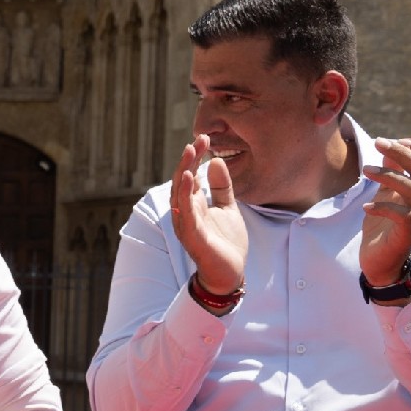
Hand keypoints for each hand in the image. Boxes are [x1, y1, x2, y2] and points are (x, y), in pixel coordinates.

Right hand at [169, 137, 247, 295]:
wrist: (230, 272)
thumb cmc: (226, 242)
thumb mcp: (228, 207)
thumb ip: (222, 186)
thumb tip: (216, 160)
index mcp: (194, 204)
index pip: (191, 175)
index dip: (196, 157)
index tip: (205, 138)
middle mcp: (186, 211)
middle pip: (182, 180)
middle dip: (189, 159)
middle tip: (198, 139)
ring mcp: (187, 223)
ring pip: (180, 193)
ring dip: (183, 171)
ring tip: (190, 152)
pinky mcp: (192, 234)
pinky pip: (186, 211)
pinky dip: (185, 194)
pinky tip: (188, 177)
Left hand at [360, 138, 410, 288]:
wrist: (378, 261)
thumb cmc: (383, 225)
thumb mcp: (385, 194)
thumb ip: (391, 173)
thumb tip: (390, 147)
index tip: (399, 140)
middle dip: (403, 153)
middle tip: (378, 142)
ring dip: (389, 176)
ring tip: (366, 170)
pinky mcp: (407, 234)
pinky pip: (403, 216)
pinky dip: (384, 207)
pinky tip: (366, 206)